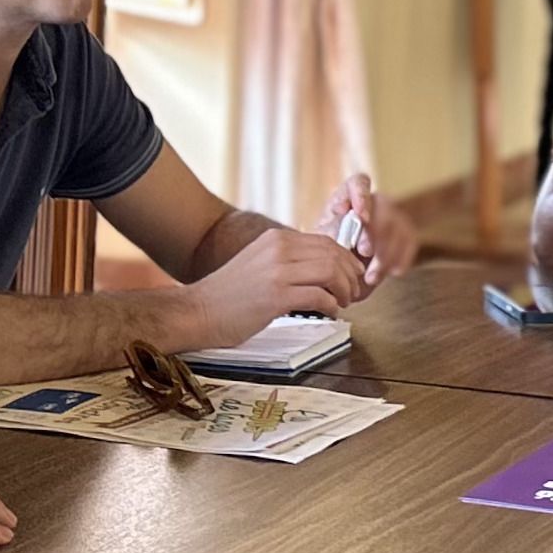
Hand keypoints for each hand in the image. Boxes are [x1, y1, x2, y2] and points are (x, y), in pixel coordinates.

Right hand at [186, 223, 369, 345]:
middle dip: (351, 275)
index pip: (325, 242)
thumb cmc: (228, 295)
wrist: (198, 311)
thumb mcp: (259, 263)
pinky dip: (332, 305)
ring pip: (331, 272)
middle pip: (333, 254)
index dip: (346, 259)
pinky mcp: (276, 297)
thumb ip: (286, 260)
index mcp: (275, 240)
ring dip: (344, 290)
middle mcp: (278, 250)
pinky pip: (319, 296)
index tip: (353, 274)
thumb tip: (320, 267)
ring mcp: (277, 272)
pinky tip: (330, 312)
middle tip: (354, 291)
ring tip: (343, 302)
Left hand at [314, 172, 421, 287]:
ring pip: (398, 228)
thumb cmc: (330, 248)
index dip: (361, 196)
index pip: (359, 183)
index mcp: (349, 195)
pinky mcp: (406, 234)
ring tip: (371, 277)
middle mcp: (374, 201)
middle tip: (364, 252)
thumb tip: (340, 225)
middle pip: (382, 208)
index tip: (360, 216)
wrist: (344, 269)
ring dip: (386, 255)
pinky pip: (409, 243)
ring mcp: (393, 216)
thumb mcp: (323, 239)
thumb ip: (331, 230)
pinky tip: (393, 273)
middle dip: (374, 231)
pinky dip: (401, 259)